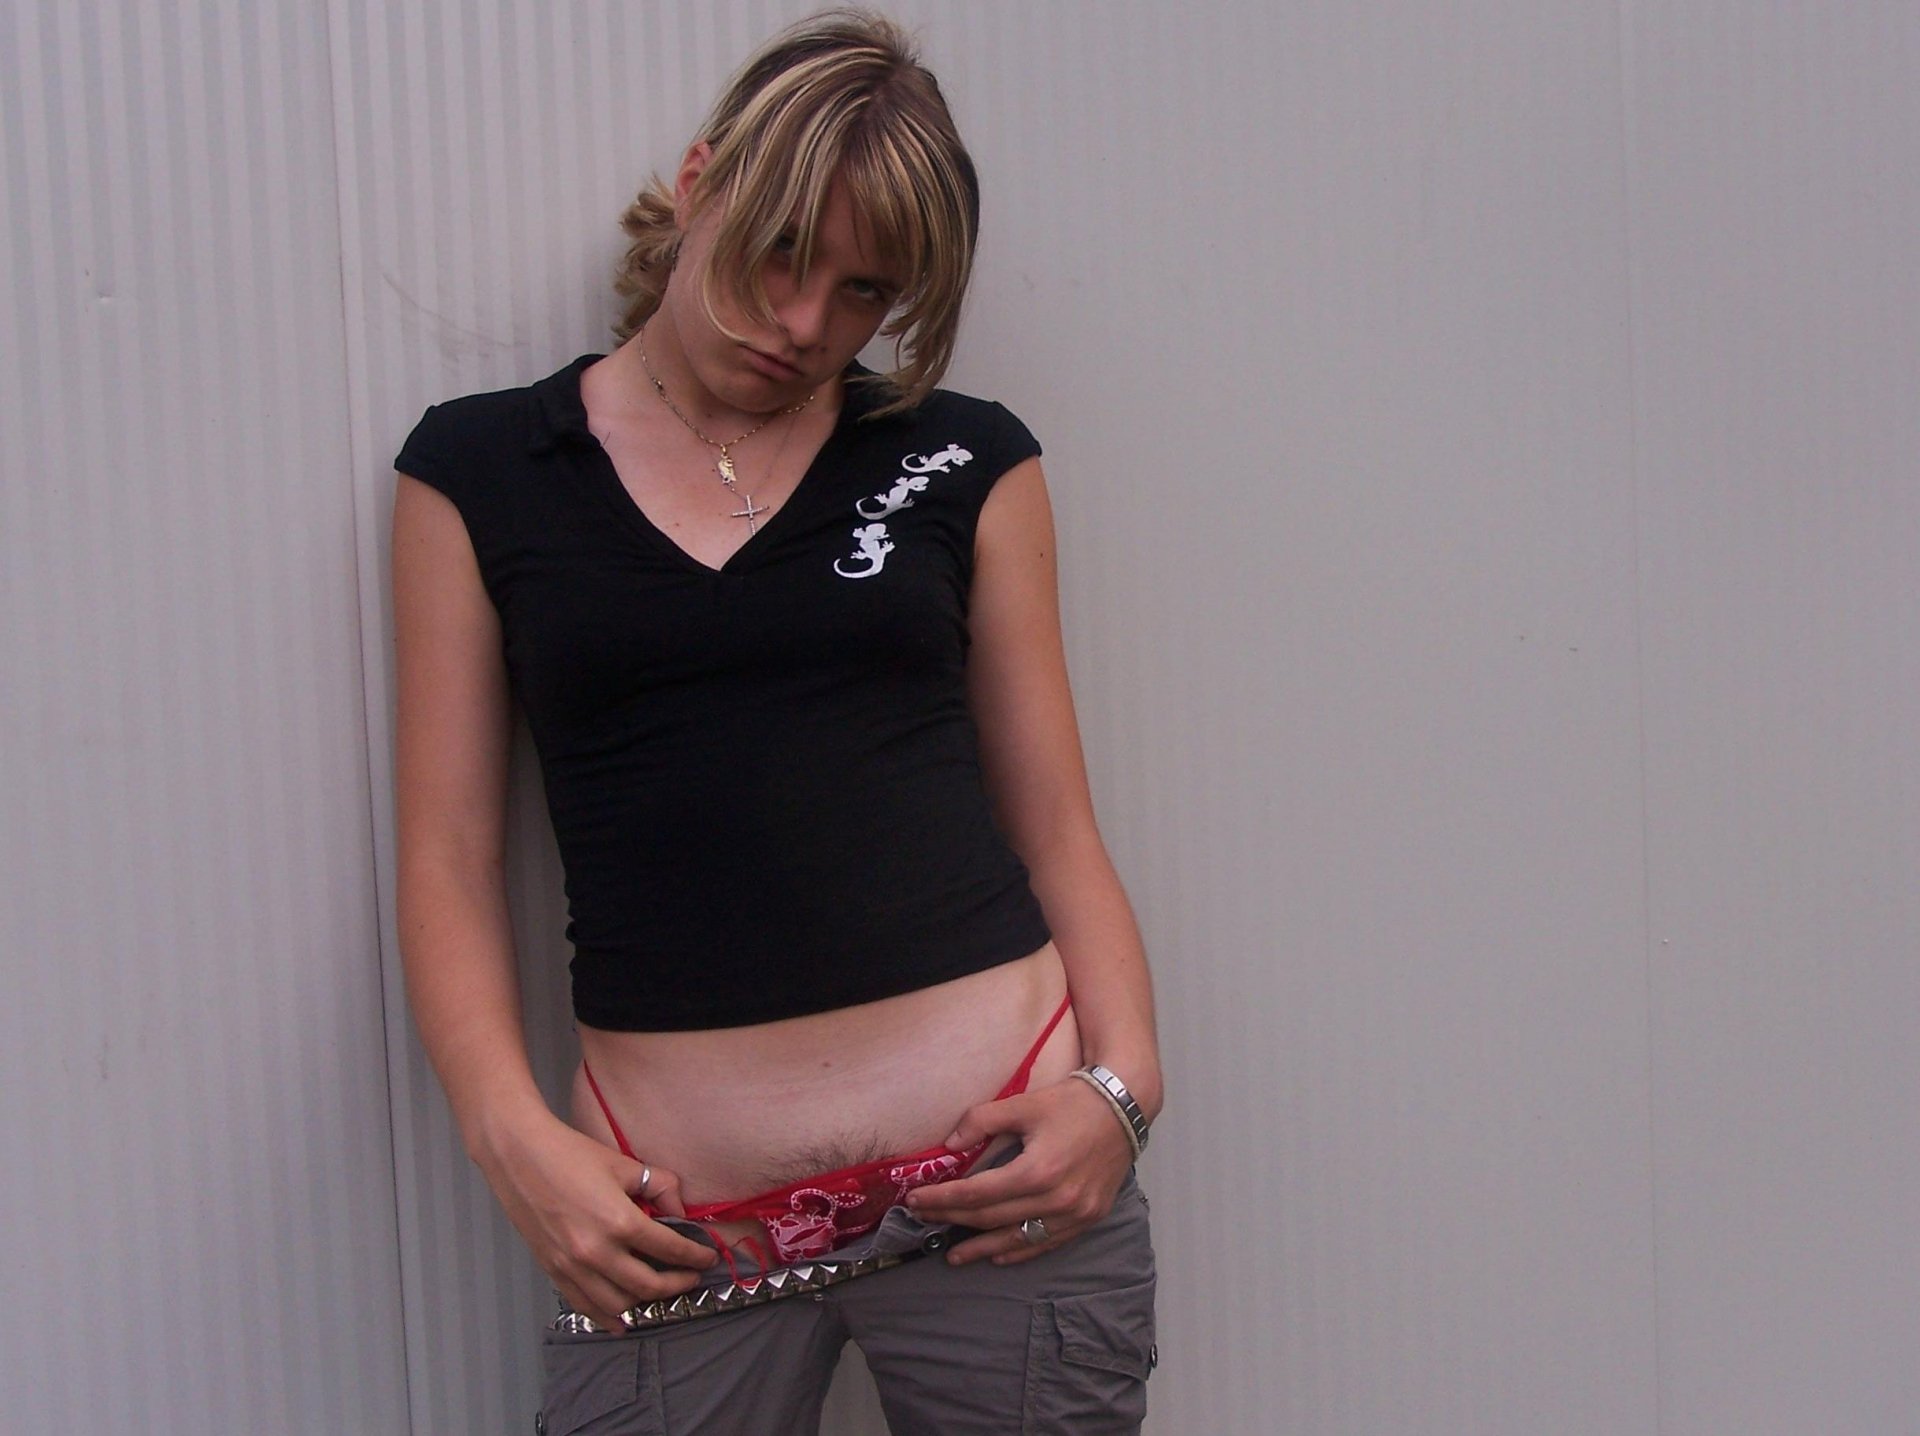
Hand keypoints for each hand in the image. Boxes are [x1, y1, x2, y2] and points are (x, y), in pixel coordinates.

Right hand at [476, 1111, 716, 1328]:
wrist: (519, 1156)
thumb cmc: (571, 1154)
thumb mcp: (624, 1165)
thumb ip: (660, 1187)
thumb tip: (681, 1212)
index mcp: (619, 1221)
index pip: (669, 1249)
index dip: (695, 1256)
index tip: (708, 1257)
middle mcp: (597, 1252)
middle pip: (648, 1285)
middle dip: (677, 1284)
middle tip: (691, 1277)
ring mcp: (572, 1266)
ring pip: (618, 1304)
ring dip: (645, 1302)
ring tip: (659, 1291)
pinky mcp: (553, 1271)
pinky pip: (585, 1306)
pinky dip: (607, 1317)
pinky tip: (622, 1321)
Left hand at [902, 1076, 1135, 1265]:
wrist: (1124, 1107)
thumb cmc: (1073, 1102)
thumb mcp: (1023, 1103)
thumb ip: (982, 1121)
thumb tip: (950, 1145)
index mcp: (1037, 1171)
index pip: (977, 1193)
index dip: (943, 1198)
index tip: (915, 1200)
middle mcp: (1056, 1199)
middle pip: (992, 1218)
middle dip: (953, 1219)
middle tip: (924, 1220)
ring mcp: (1075, 1214)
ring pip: (1018, 1239)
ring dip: (982, 1249)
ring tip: (954, 1256)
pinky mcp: (1088, 1218)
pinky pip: (1047, 1243)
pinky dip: (1020, 1251)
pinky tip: (999, 1256)